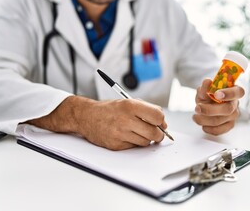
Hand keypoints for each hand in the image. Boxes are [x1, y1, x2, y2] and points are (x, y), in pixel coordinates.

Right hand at [27, 96, 165, 150]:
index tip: (160, 123)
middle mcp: (126, 119)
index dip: (161, 121)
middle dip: (158, 135)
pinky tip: (127, 135)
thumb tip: (163, 124)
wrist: (87, 116)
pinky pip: (134, 147)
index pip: (157, 116)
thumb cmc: (110, 109)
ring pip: (145, 142)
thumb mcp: (128, 102)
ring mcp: (120, 133)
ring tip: (137, 131)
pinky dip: (134, 143)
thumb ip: (147, 110)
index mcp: (131, 106)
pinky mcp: (116, 145)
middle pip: (154, 133)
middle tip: (156, 133)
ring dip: (145, 139)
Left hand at [193, 78, 244, 134]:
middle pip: (227, 109)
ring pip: (219, 120)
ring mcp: (233, 116)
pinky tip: (202, 124)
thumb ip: (205, 87)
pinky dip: (207, 128)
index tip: (216, 94)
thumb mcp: (204, 90)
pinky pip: (218, 130)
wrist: (206, 106)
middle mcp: (235, 104)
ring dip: (204, 120)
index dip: (228, 94)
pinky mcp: (228, 126)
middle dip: (209, 110)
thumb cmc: (208, 96)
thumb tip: (207, 81)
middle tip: (197, 108)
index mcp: (234, 91)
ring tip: (195, 116)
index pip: (238, 92)